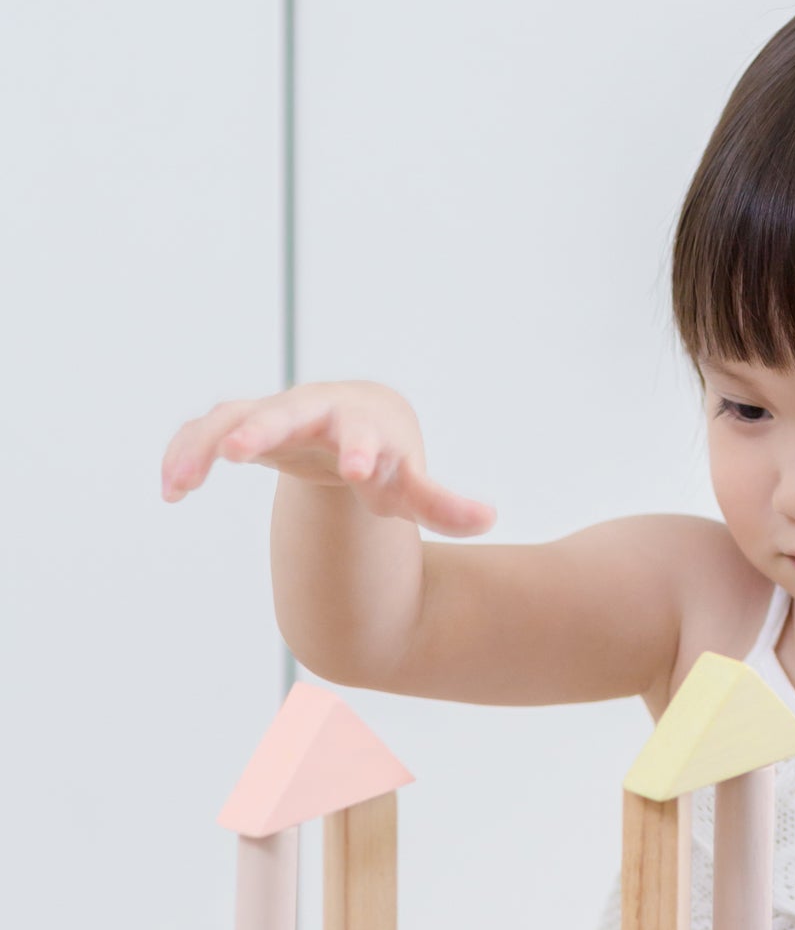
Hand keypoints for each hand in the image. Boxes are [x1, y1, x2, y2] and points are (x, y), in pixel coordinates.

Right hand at [160, 380, 495, 536]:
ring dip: (204, 445)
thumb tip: (488, 519)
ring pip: (231, 418)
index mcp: (359, 424)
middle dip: (262, 429)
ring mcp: (270, 414)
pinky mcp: (239, 426)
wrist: (356, 424)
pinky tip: (171, 488)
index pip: (360, 434)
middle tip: (237, 452)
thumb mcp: (411, 487)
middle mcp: (311, 410)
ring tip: (181, 482)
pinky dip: (184, 453)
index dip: (361, 451)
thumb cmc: (387, 460)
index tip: (360, 471)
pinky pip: (203, 432)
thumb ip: (444, 505)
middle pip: (285, 413)